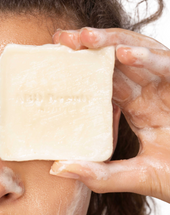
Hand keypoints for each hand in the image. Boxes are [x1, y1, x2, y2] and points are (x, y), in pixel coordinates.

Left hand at [50, 27, 169, 202]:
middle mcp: (150, 93)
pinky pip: (167, 67)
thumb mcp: (134, 177)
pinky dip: (148, 59)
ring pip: (139, 55)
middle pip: (117, 62)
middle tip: (61, 39)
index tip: (55, 58)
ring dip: (113, 43)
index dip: (81, 69)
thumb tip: (57, 168)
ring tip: (85, 38)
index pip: (104, 81)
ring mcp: (167, 88)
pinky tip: (125, 55)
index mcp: (136, 108)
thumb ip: (100, 174)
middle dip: (90, 47)